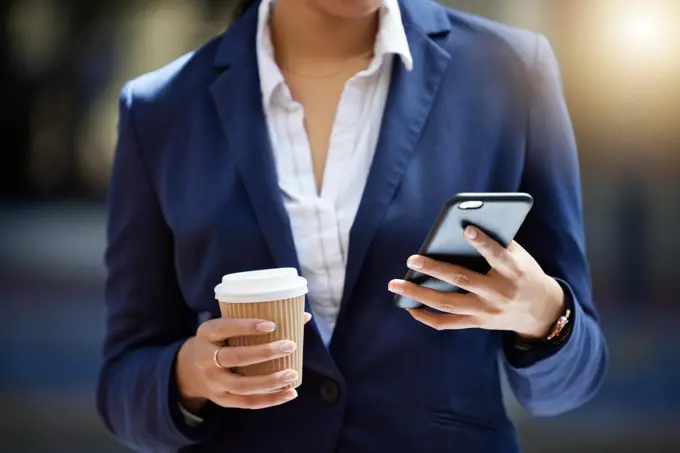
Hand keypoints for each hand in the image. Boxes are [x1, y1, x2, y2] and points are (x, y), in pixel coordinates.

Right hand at [176, 312, 312, 412]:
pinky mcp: (222, 399)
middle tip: (290, 345)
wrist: (190, 369)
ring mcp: (213, 382)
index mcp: (206, 333)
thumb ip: (258, 320)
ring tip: (292, 373)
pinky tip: (290, 393)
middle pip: (235, 357)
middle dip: (264, 352)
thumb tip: (304, 316)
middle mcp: (205, 358)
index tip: (271, 325)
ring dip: (270, 380)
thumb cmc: (221, 340)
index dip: (247, 327)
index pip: (225, 328)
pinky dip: (271, 399)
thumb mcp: (227, 326)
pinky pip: (248, 402)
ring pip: (242, 385)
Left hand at [389, 226, 564, 338]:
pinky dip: (426, 317)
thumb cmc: (524, 274)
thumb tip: (462, 228)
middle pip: (462, 280)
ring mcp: (486, 311)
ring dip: (418, 295)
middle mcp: (498, 293)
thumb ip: (498, 243)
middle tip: (411, 260)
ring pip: (448, 304)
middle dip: (434, 270)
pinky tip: (409, 307)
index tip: (466, 228)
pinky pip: (448, 323)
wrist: (541, 311)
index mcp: (513, 272)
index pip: (497, 256)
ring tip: (395, 285)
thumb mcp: (521, 257)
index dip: (483, 243)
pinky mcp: (478, 323)